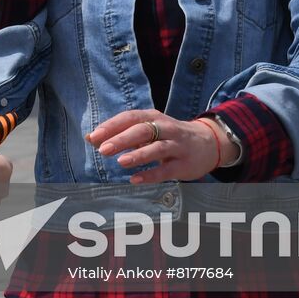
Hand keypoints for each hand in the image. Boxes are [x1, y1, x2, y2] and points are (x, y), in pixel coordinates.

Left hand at [86, 110, 225, 183]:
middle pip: (143, 131)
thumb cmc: (168, 136)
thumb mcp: (148, 129)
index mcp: (153, 117)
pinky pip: (167, 170)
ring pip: (157, 148)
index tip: (94, 137)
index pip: (130, 117)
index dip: (111, 126)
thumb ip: (121, 132)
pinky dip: (151, 175)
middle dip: (122, 139)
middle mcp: (166, 128)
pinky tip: (135, 180)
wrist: (208, 143)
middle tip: (103, 150)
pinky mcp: (185, 164)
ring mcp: (177, 146)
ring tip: (121, 162)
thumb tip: (90, 138)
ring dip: (139, 154)